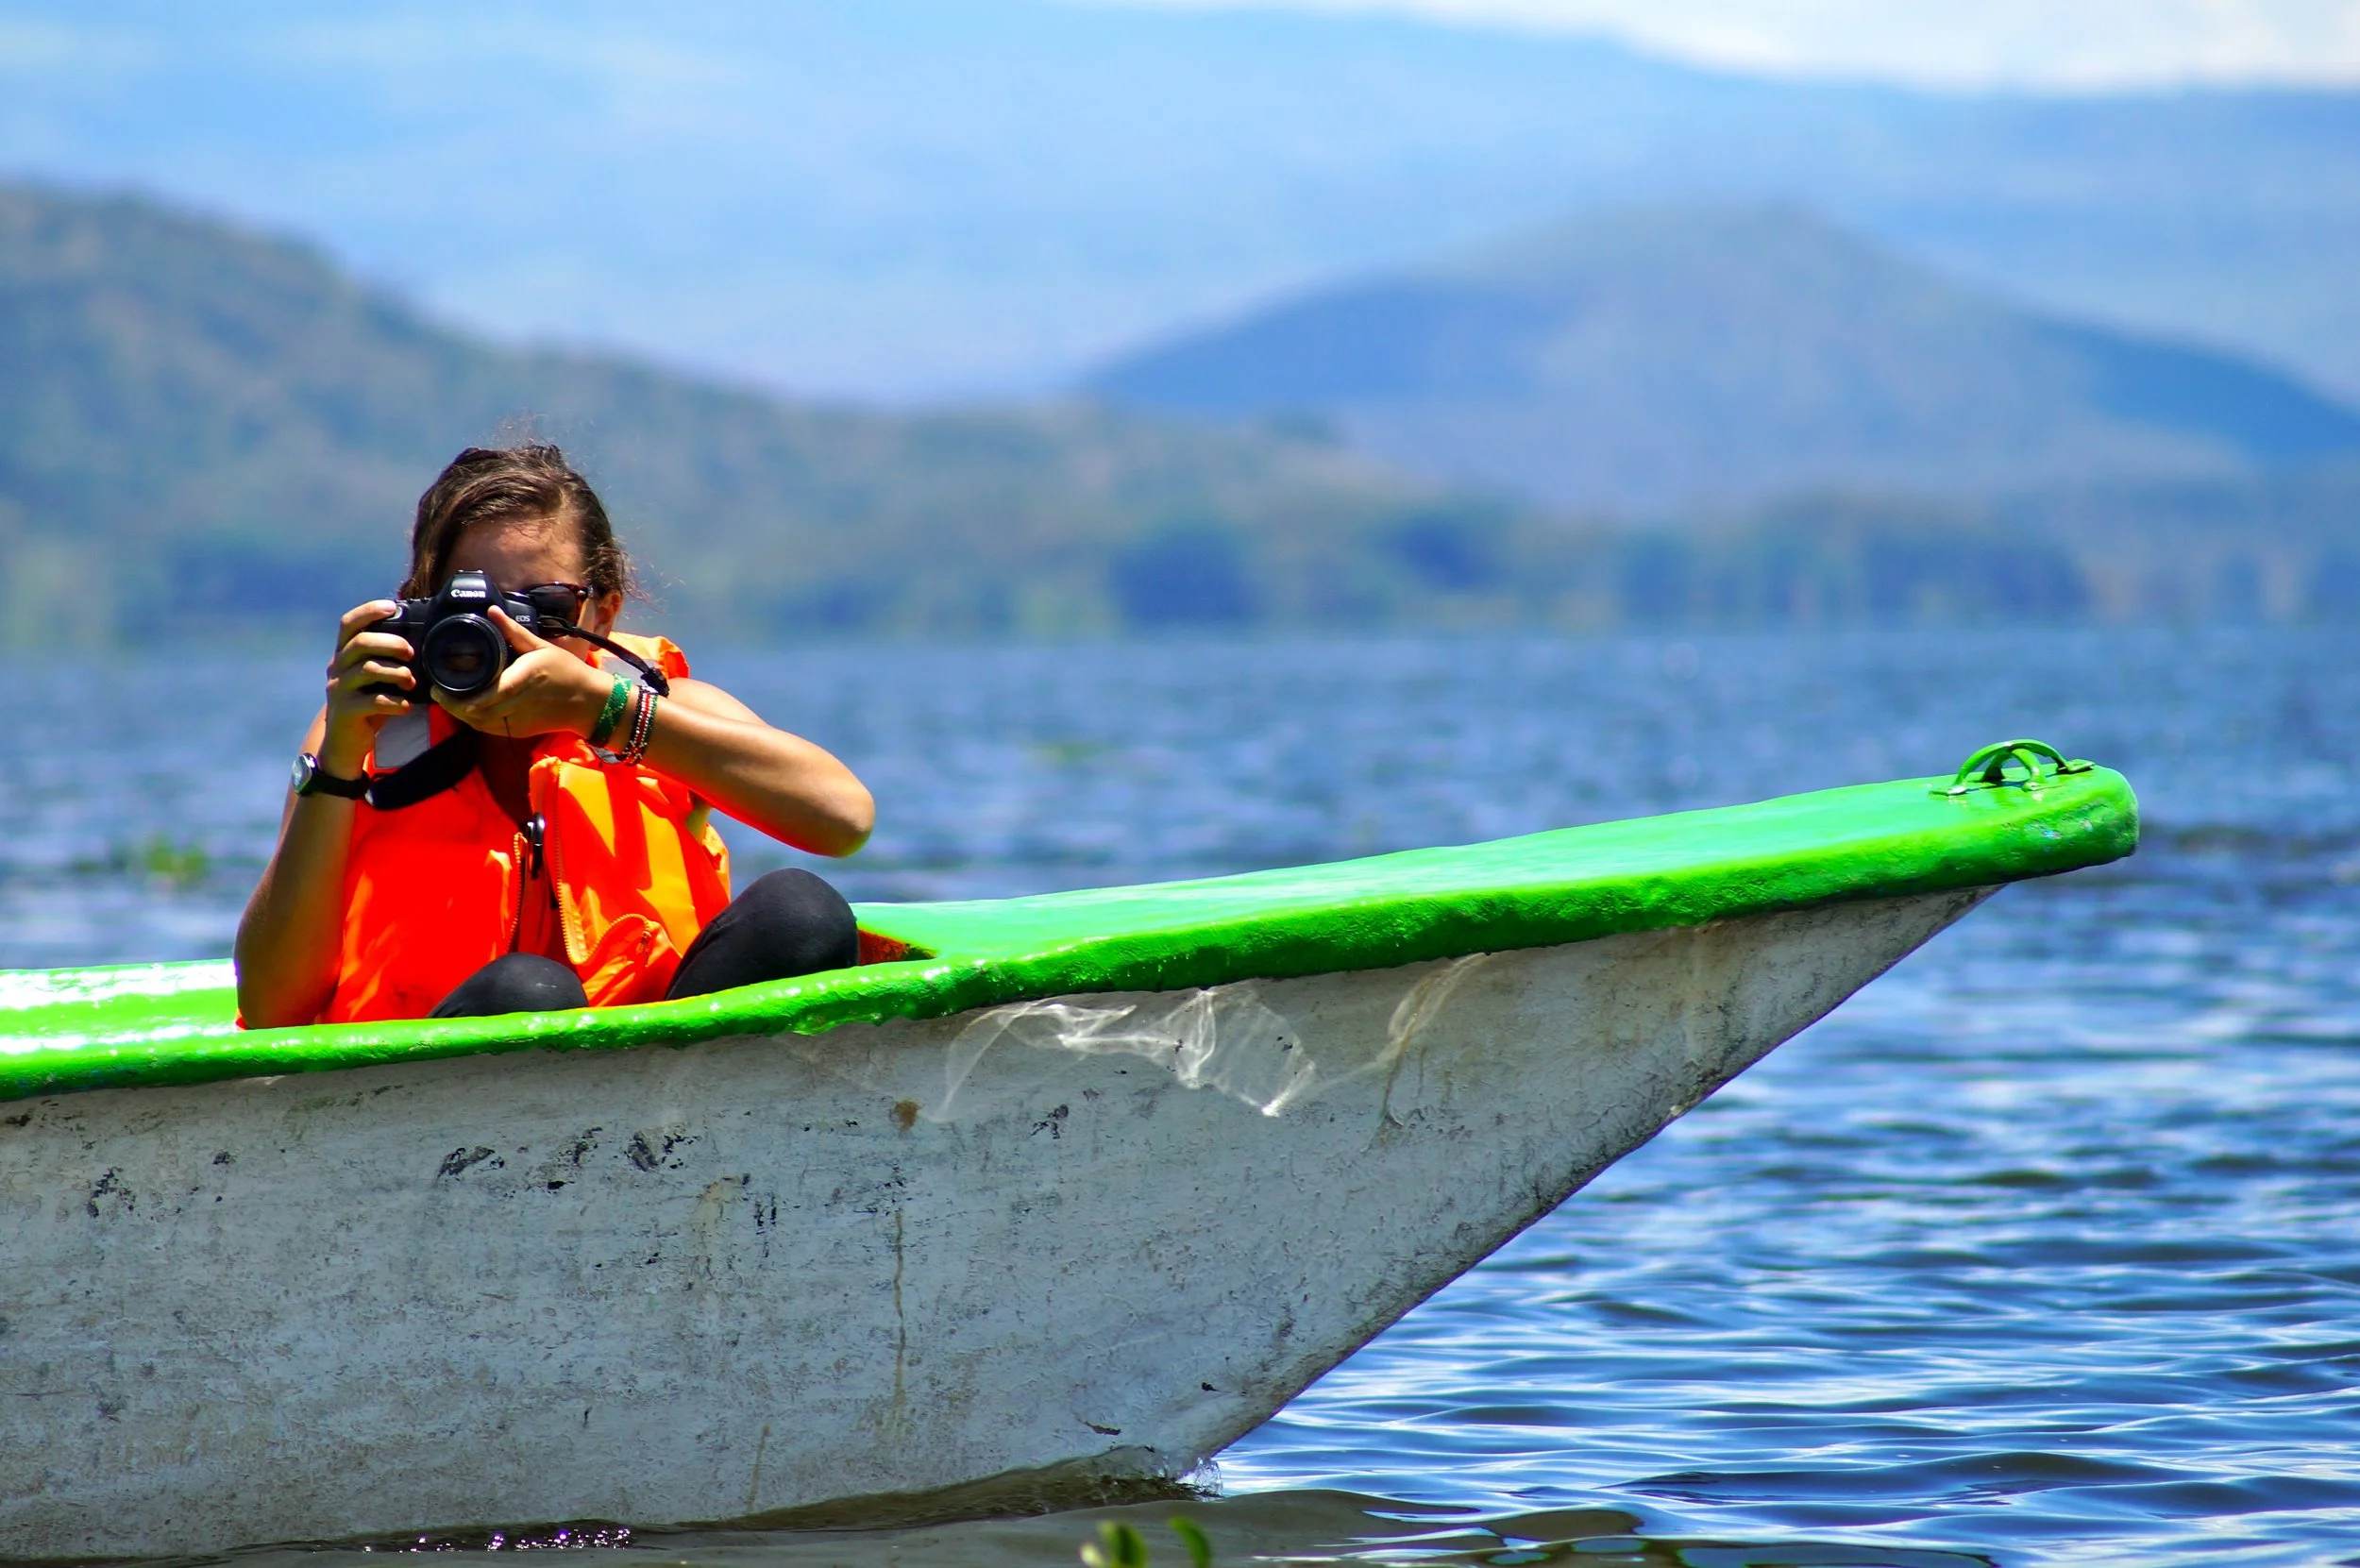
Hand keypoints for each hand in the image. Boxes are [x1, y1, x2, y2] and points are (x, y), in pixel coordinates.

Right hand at [321, 600, 415, 776]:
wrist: (346, 741)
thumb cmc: (368, 703)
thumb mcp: (375, 678)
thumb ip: (387, 660)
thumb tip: (422, 642)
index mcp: (344, 655)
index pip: (349, 624)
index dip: (368, 611)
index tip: (392, 607)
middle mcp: (337, 667)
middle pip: (361, 643)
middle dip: (391, 643)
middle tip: (411, 653)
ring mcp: (339, 689)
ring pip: (368, 669)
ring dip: (397, 672)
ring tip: (411, 681)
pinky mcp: (345, 711)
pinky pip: (373, 701)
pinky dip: (395, 702)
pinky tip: (406, 706)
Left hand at [436, 606, 609, 739]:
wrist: (588, 702)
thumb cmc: (567, 671)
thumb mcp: (541, 647)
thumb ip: (513, 632)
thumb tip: (491, 610)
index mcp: (525, 678)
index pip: (490, 692)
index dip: (462, 696)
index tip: (440, 686)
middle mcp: (520, 702)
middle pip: (479, 711)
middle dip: (453, 705)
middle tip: (436, 692)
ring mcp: (519, 720)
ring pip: (481, 723)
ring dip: (461, 715)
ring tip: (446, 700)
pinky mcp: (520, 730)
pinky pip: (491, 729)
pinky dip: (475, 722)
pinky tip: (464, 710)